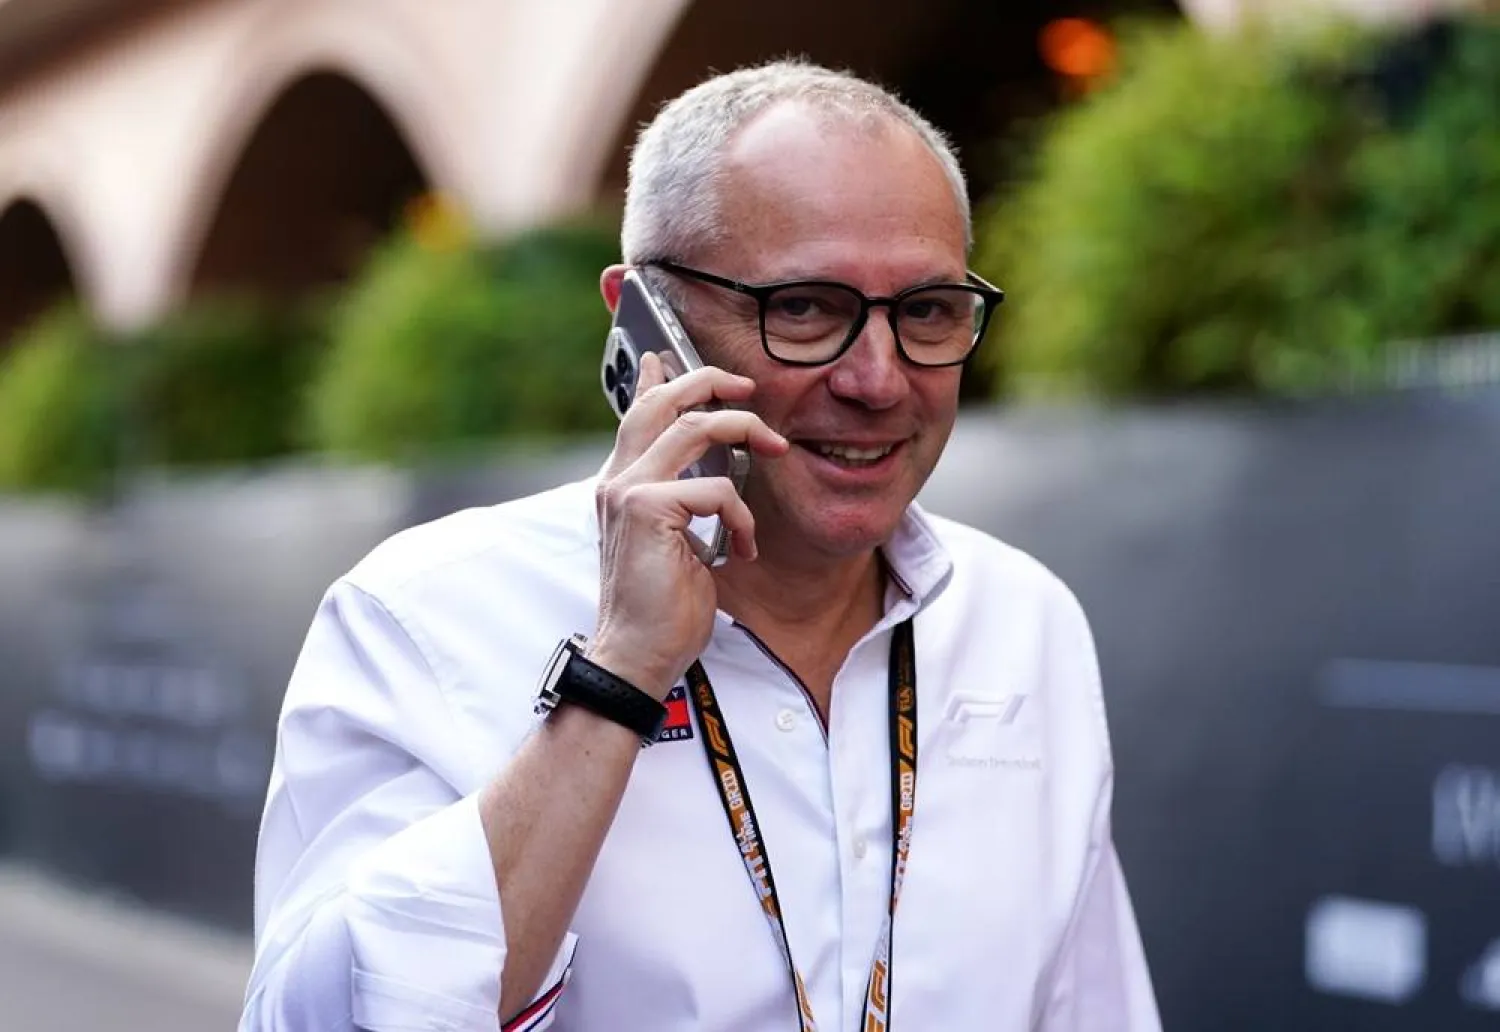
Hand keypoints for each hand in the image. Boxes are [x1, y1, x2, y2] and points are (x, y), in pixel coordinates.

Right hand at [590, 352, 787, 697]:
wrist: (637, 656)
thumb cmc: (661, 609)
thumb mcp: (675, 543)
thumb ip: (682, 501)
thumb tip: (710, 475)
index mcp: (620, 485)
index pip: (636, 413)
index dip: (655, 380)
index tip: (667, 356)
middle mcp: (617, 480)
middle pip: (661, 401)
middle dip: (708, 381)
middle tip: (748, 387)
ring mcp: (627, 492)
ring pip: (694, 427)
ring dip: (744, 430)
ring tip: (775, 447)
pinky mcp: (649, 511)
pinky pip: (714, 487)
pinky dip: (741, 516)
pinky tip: (744, 548)